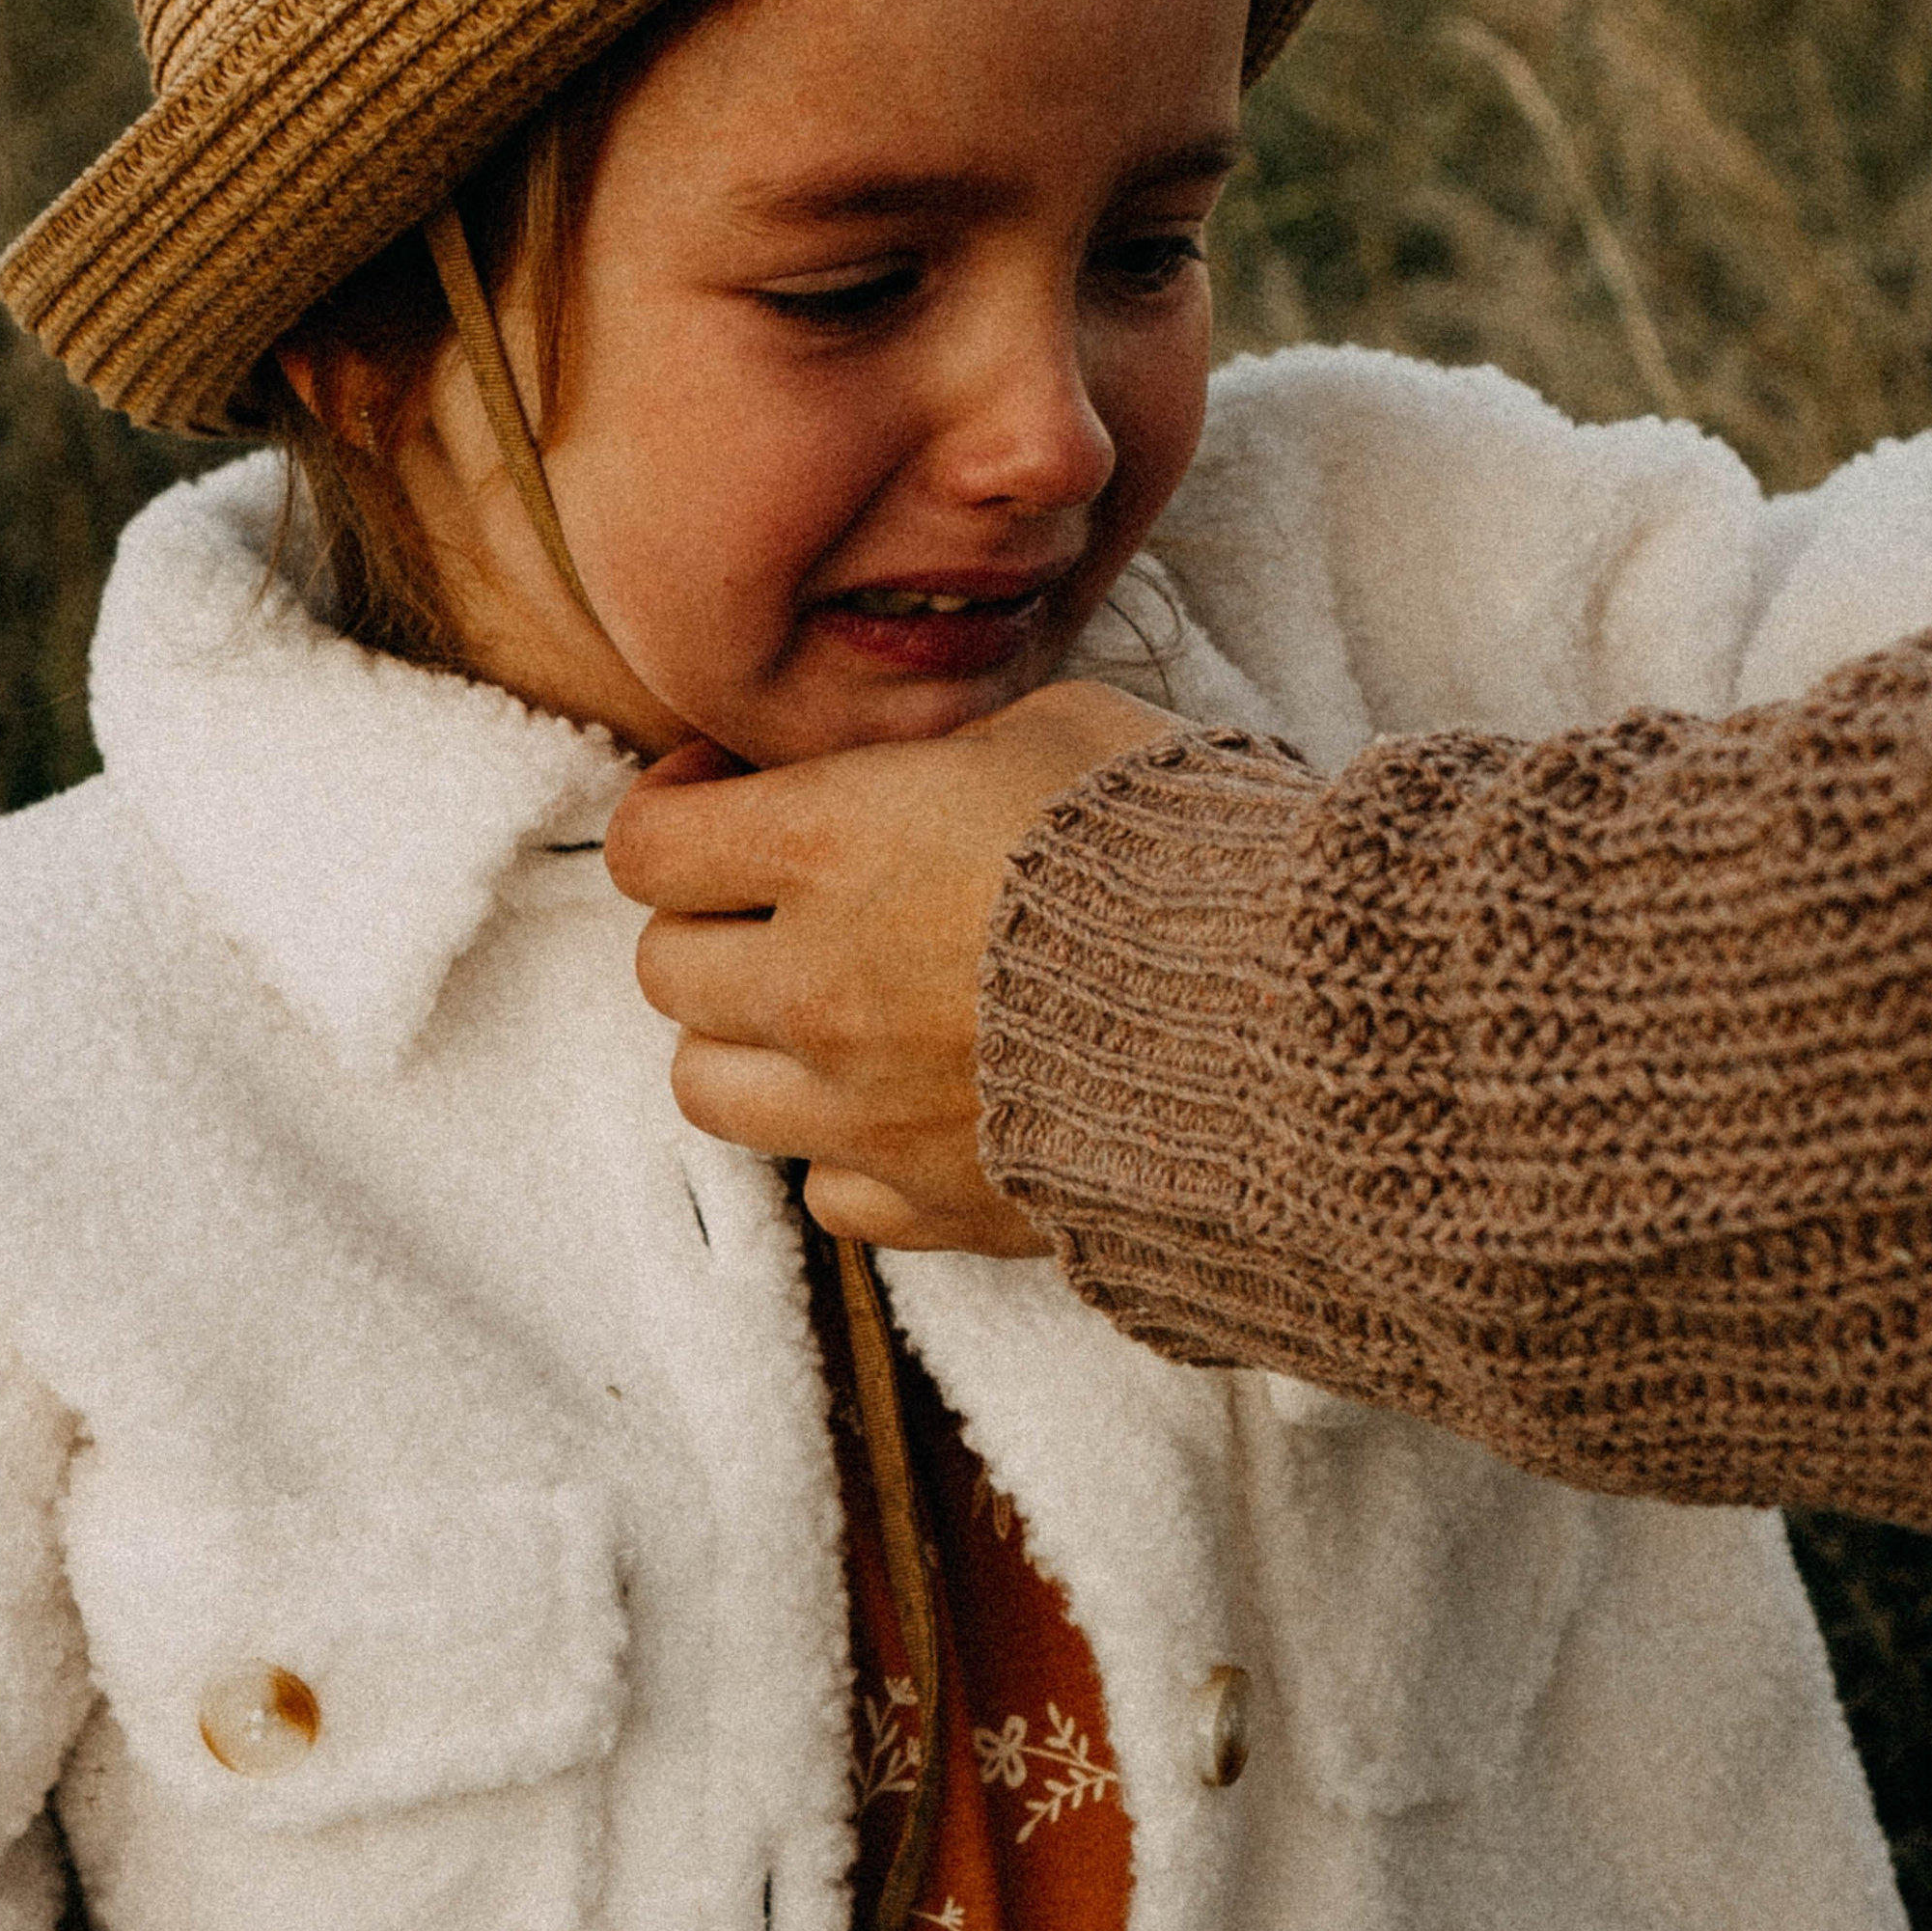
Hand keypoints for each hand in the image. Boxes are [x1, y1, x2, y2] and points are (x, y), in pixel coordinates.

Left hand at [604, 680, 1166, 1251]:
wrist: (1283, 1021)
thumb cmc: (1181, 846)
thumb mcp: (1060, 728)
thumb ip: (949, 751)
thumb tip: (920, 767)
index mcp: (829, 844)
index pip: (648, 846)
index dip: (675, 808)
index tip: (726, 797)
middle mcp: (815, 984)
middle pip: (665, 970)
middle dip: (710, 926)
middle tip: (781, 902)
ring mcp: (860, 1109)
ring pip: (708, 1089)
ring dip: (750, 1044)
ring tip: (828, 1011)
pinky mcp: (929, 1201)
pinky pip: (825, 1192)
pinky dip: (846, 1151)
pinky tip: (910, 1104)